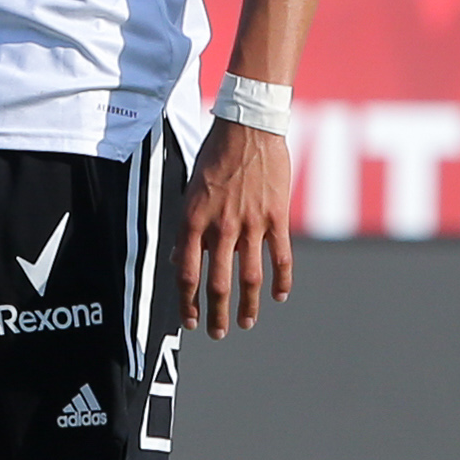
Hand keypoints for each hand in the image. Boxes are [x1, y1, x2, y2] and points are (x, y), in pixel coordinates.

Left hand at [179, 119, 295, 334]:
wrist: (248, 127)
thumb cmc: (214, 156)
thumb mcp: (190, 190)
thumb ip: (187, 227)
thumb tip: (178, 260)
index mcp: (193, 220)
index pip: (186, 274)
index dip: (187, 302)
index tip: (190, 321)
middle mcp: (220, 227)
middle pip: (217, 283)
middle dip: (216, 314)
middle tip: (217, 333)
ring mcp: (251, 224)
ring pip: (250, 277)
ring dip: (248, 306)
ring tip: (246, 323)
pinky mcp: (276, 217)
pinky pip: (281, 257)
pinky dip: (281, 280)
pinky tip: (279, 296)